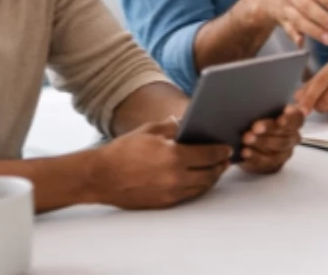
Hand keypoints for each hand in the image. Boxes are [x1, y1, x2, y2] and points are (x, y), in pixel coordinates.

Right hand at [88, 118, 231, 208]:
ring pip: (202, 187)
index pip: (209, 155)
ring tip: (215, 169)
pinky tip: (199, 179)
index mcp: (174, 156)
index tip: (227, 148)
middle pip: (210, 173)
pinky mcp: (164, 203)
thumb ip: (173, 127)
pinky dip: (198, 187)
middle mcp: (176, 177)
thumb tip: (190, 124)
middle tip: (226, 160)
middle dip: (221, 166)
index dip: (221, 151)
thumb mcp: (150, 131)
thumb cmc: (123, 151)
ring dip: (212, 178)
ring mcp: (170, 192)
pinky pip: (189, 195)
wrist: (101, 176)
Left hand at [239, 106, 304, 174]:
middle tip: (255, 128)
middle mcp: (292, 137)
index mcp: (293, 120)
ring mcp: (285, 153)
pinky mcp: (274, 165)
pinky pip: (266, 163)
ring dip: (260, 144)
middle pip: (285, 136)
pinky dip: (254, 157)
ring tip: (246, 139)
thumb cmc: (258, 120)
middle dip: (269, 131)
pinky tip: (245, 152)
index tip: (280, 119)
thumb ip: (265, 106)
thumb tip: (256, 100)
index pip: (297, 119)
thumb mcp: (262, 110)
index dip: (290, 119)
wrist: (248, 139)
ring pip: (276, 150)